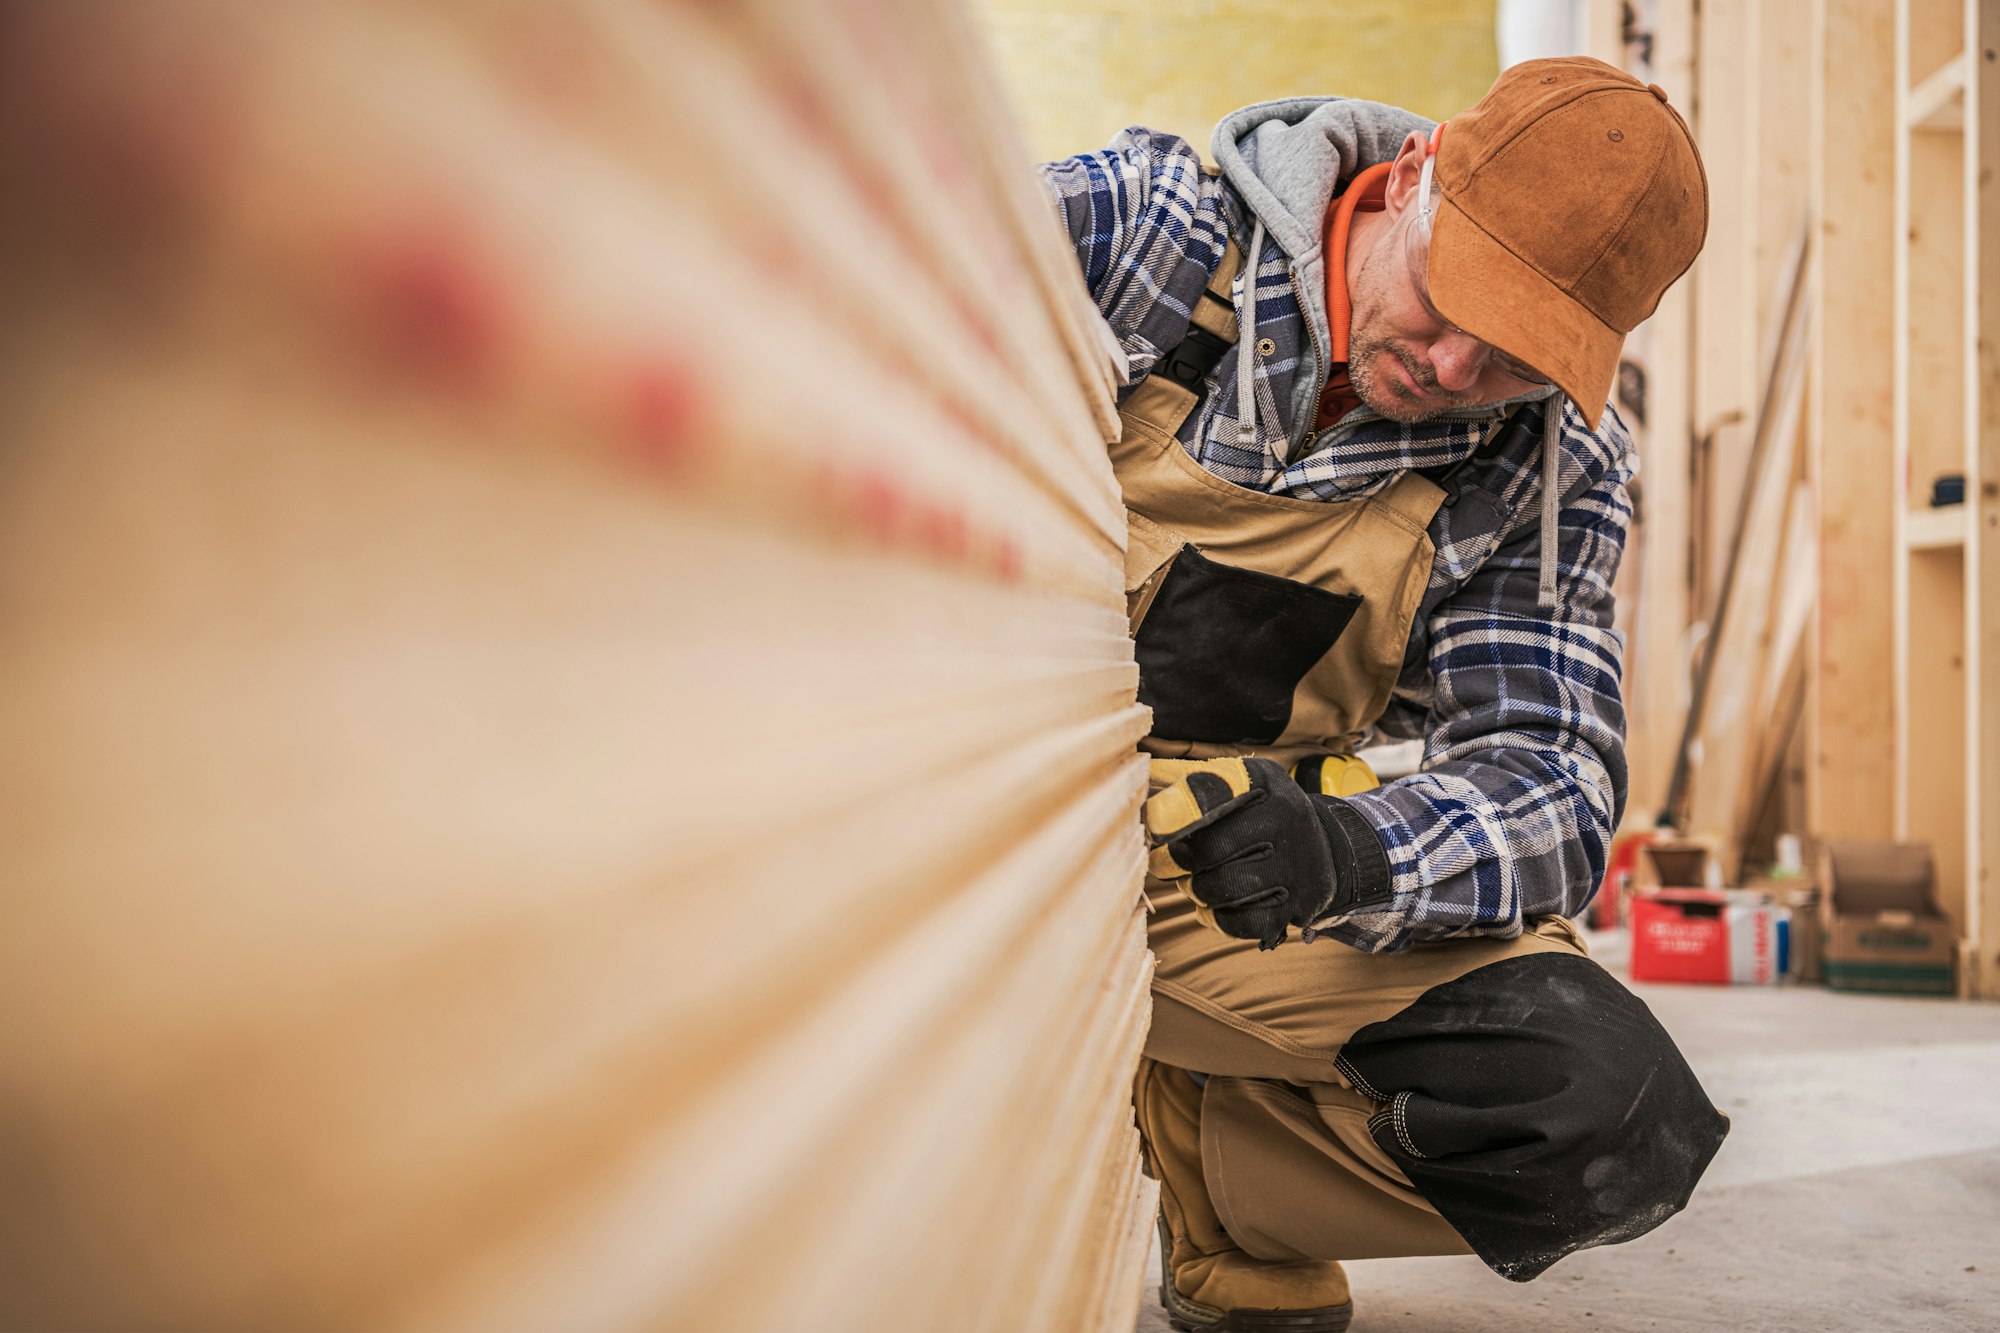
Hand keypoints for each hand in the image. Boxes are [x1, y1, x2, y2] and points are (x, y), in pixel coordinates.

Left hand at [1144, 757, 1342, 949]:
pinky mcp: (1299, 903)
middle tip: (1165, 864)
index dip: (1171, 812)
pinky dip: (1219, 919)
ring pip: (1224, 888)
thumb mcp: (1235, 782)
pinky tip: (1214, 907)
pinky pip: (1245, 922)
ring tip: (1191, 884)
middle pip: (1210, 848)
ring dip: (1196, 890)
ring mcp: (1295, 864)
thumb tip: (1138, 781)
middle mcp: (1285, 818)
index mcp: (1263, 781)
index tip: (1151, 825)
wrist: (1324, 848)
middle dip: (1175, 861)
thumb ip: (1186, 779)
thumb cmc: (1258, 814)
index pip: (1209, 793)